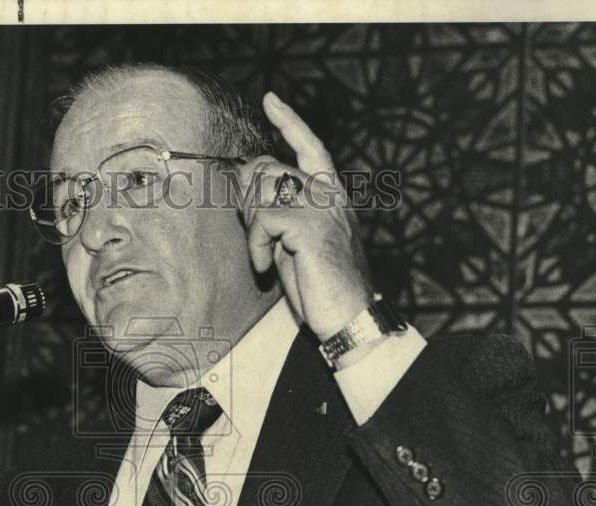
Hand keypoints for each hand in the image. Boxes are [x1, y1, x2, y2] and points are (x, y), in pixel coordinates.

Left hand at [238, 92, 373, 341]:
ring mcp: (322, 207)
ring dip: (252, 227)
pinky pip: (262, 221)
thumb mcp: (293, 242)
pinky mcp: (311, 226)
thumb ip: (277, 213)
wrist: (348, 316)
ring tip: (265, 254)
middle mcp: (329, 194)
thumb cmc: (320, 285)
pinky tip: (264, 266)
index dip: (290, 123)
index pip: (311, 148)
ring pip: (263, 192)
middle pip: (269, 169)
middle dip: (249, 199)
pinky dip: (255, 246)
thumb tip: (247, 185)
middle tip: (256, 236)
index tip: (271, 100)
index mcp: (331, 195)